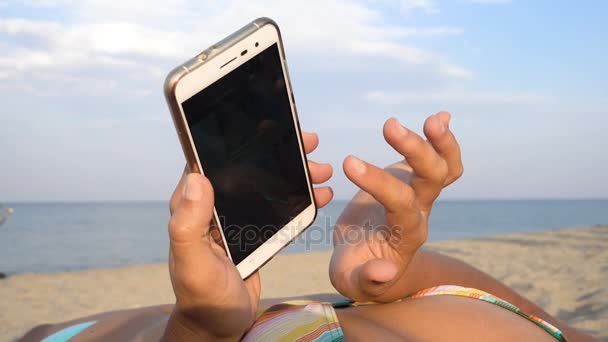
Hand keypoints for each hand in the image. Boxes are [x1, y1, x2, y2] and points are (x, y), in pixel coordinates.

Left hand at [164, 132, 332, 340]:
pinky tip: (320, 195)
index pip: (213, 160)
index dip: (241, 140)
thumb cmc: (201, 296)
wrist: (219, 324)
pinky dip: (299, 199)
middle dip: (280, 154)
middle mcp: (214, 206)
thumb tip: (198, 178)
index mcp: (193, 205)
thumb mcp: (192, 262)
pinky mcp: (254, 232)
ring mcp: (237, 218)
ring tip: (322, 170)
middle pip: (248, 168)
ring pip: (267, 185)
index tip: (271, 125)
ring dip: (295, 175)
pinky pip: (278, 207)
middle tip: (309, 144)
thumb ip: (189, 224)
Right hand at [329, 112, 462, 302]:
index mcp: (404, 235)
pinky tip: (442, 117)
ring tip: (433, 118)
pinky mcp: (412, 182)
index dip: (379, 183)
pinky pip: (439, 161)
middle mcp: (419, 213)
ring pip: (443, 168)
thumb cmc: (357, 270)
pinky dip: (443, 140)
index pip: (401, 204)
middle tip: (389, 126)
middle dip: (416, 151)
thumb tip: (385, 269)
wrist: (370, 264)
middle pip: (432, 179)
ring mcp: (420, 196)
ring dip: (441, 142)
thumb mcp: (353, 281)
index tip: (349, 163)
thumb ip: (367, 279)